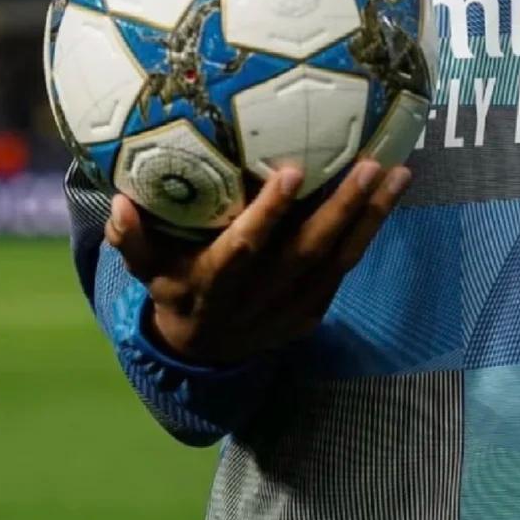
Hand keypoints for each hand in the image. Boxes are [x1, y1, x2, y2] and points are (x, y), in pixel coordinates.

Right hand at [104, 159, 410, 364]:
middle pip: (307, 253)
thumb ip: (132, 239)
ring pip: (338, 261)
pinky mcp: (313, 311)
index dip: (268, 214)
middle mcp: (257, 300)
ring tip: (399, 172)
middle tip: (372, 164)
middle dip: (342, 209)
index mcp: (214, 286)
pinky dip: (371, 232)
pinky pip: (347, 268)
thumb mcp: (147, 269)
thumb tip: (120, 202)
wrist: (204, 355)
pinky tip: (391, 194)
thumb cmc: (175, 289)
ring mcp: (290, 309)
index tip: (292, 170)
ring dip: (371, 217)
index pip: (244, 249)